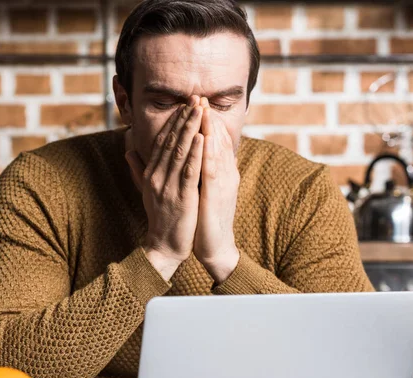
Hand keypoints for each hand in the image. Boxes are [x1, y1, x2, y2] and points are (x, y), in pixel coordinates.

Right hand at [125, 96, 203, 280]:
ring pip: (179, 151)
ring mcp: (167, 186)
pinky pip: (188, 171)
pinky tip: (202, 137)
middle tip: (195, 98)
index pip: (162, 141)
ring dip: (190, 128)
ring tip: (200, 109)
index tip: (185, 103)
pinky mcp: (181, 197)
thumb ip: (138, 168)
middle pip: (170, 141)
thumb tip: (128, 149)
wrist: (163, 246)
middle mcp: (156, 176)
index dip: (173, 121)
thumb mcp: (146, 190)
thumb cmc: (160, 217)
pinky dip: (195, 153)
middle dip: (184, 118)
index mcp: (150, 173)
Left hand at [193, 99, 239, 283]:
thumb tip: (187, 156)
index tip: (196, 103)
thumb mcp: (200, 190)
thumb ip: (195, 171)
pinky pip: (213, 171)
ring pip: (217, 151)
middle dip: (208, 119)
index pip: (214, 141)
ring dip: (211, 129)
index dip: (206, 122)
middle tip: (201, 97)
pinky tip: (205, 140)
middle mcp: (225, 175)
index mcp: (220, 172)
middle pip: (218, 141)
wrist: (215, 246)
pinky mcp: (216, 196)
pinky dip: (209, 154)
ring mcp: (223, 185)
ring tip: (203, 110)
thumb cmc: (205, 217)